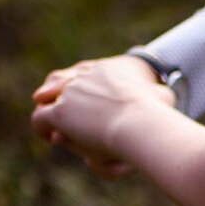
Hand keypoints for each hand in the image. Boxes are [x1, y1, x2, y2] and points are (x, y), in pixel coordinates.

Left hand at [30, 57, 164, 177]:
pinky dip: (42, 128)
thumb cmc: (157, 115)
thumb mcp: (164, 97)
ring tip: (55, 128)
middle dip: (60, 95)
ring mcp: (71, 92)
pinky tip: (49, 137)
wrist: (140, 121)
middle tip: (64, 112)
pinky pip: (40, 118)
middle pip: (62, 80)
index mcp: (109, 68)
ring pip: (50, 99)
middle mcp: (86, 74)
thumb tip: (163, 94)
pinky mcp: (60, 113)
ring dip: (51, 112)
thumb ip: (159, 94)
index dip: (80, 86)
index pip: (85, 72)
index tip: (85, 102)